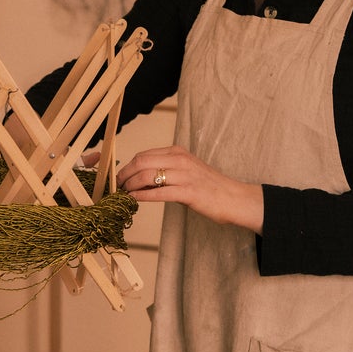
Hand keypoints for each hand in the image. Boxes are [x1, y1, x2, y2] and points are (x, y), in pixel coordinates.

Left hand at [118, 146, 264, 232]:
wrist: (234, 198)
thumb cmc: (210, 187)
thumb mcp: (187, 170)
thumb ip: (166, 170)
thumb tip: (140, 178)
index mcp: (178, 152)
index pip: (144, 155)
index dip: (127, 166)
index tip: (119, 176)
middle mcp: (180, 160)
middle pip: (141, 162)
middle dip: (124, 175)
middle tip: (118, 186)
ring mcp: (184, 175)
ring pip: (146, 176)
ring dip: (130, 186)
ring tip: (124, 194)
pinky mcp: (188, 192)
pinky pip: (158, 192)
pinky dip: (142, 196)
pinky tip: (134, 200)